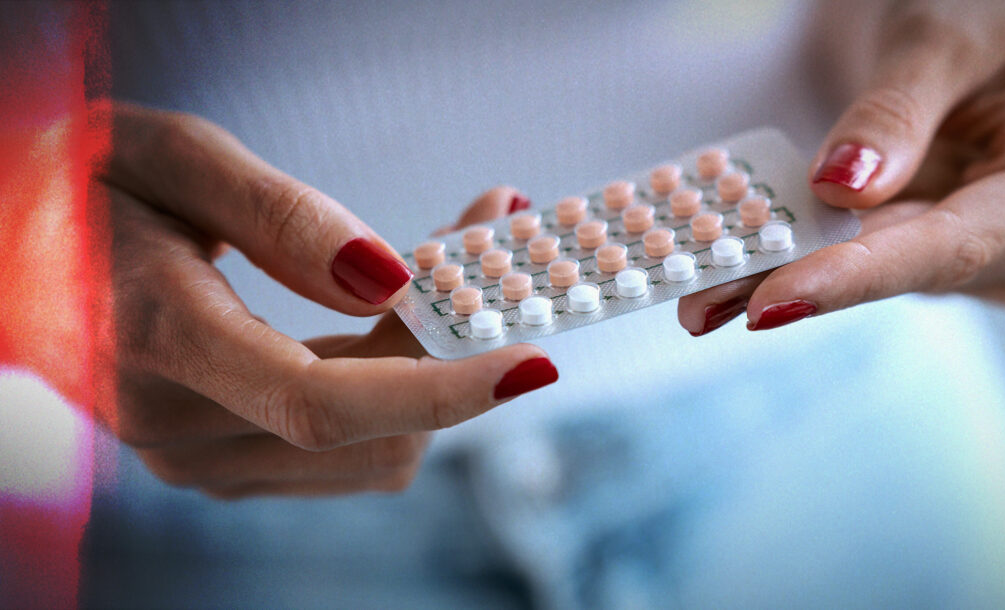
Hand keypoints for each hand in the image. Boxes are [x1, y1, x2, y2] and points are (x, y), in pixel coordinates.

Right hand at [99, 103, 556, 497]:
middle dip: (454, 344)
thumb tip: (391, 282)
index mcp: (159, 342)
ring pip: (370, 451)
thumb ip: (280, 218)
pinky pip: (344, 451)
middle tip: (491, 237)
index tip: (533, 355)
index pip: (325, 403)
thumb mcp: (169, 158)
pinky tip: (396, 321)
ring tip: (439, 270)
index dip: (441, 386)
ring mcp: (198, 461)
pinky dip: (395, 393)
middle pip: (370, 423)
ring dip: (430, 370)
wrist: (13, 257)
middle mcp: (178, 429)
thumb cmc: (79, 190)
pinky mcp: (221, 464)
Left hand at [679, 0, 1004, 334]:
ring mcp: (1000, 249)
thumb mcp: (940, 38)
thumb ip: (894, 115)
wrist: (990, 14)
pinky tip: (744, 268)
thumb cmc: (988, 6)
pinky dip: (807, 257)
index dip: (857, 276)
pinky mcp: (950, 249)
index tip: (773, 301)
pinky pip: (871, 260)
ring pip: (880, 274)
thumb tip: (842, 188)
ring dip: (791, 274)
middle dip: (797, 282)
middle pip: (906, 270)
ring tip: (703, 288)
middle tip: (701, 302)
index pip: (953, 244)